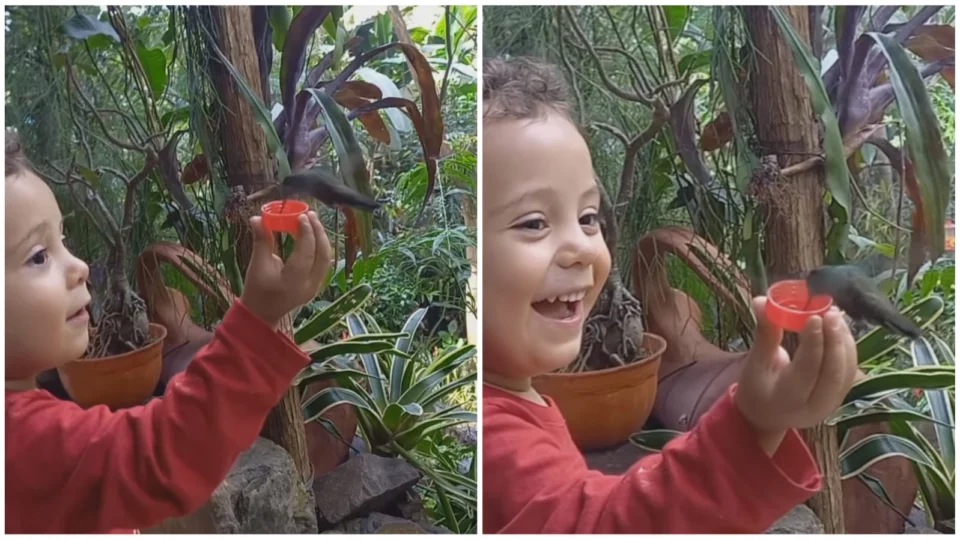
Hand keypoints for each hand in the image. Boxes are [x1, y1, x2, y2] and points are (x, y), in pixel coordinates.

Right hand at [240, 211, 331, 328]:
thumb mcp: (257, 266)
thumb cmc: (257, 290)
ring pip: (326, 258)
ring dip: (321, 238)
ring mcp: (315, 287)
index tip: (302, 216)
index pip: (306, 254)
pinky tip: (313, 234)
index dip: (306, 233)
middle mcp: (309, 286)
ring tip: (313, 221)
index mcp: (292, 282)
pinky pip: (324, 262)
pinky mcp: (317, 285)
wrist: (262, 313)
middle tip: (310, 214)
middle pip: (322, 255)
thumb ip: (261, 241)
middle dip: (318, 232)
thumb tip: (257, 218)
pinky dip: (320, 246)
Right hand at [734, 297, 858, 452]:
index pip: (806, 369)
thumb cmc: (757, 387)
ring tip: (834, 315)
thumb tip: (761, 300)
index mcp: (787, 399)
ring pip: (846, 370)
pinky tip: (838, 328)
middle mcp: (814, 406)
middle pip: (833, 372)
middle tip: (831, 312)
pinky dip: (847, 347)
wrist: (767, 415)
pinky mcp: (841, 396)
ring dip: (844, 341)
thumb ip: (765, 333)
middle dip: (835, 340)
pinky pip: (850, 370)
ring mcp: (831, 404)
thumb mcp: (755, 362)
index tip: (814, 315)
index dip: (813, 342)